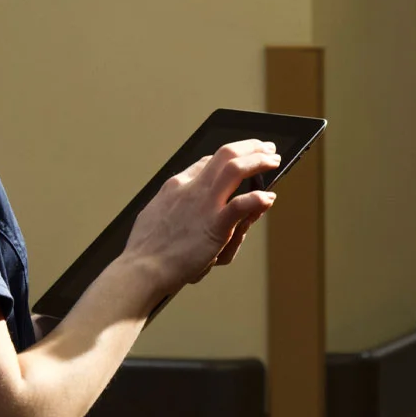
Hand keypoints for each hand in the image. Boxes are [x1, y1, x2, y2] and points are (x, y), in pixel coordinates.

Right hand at [123, 139, 279, 293]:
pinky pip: (241, 205)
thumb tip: (193, 204)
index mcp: (176, 186)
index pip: (208, 161)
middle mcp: (191, 188)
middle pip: (225, 154)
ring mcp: (204, 205)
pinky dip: (258, 198)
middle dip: (250, 147)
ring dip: (258, 161)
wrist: (141, 270)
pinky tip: (268, 198)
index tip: (241, 158)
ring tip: (274, 160)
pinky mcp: (214, 226)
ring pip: (235, 168)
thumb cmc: (148, 250)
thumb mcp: (155, 215)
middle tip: (268, 149)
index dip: (229, 157)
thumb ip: (176, 205)